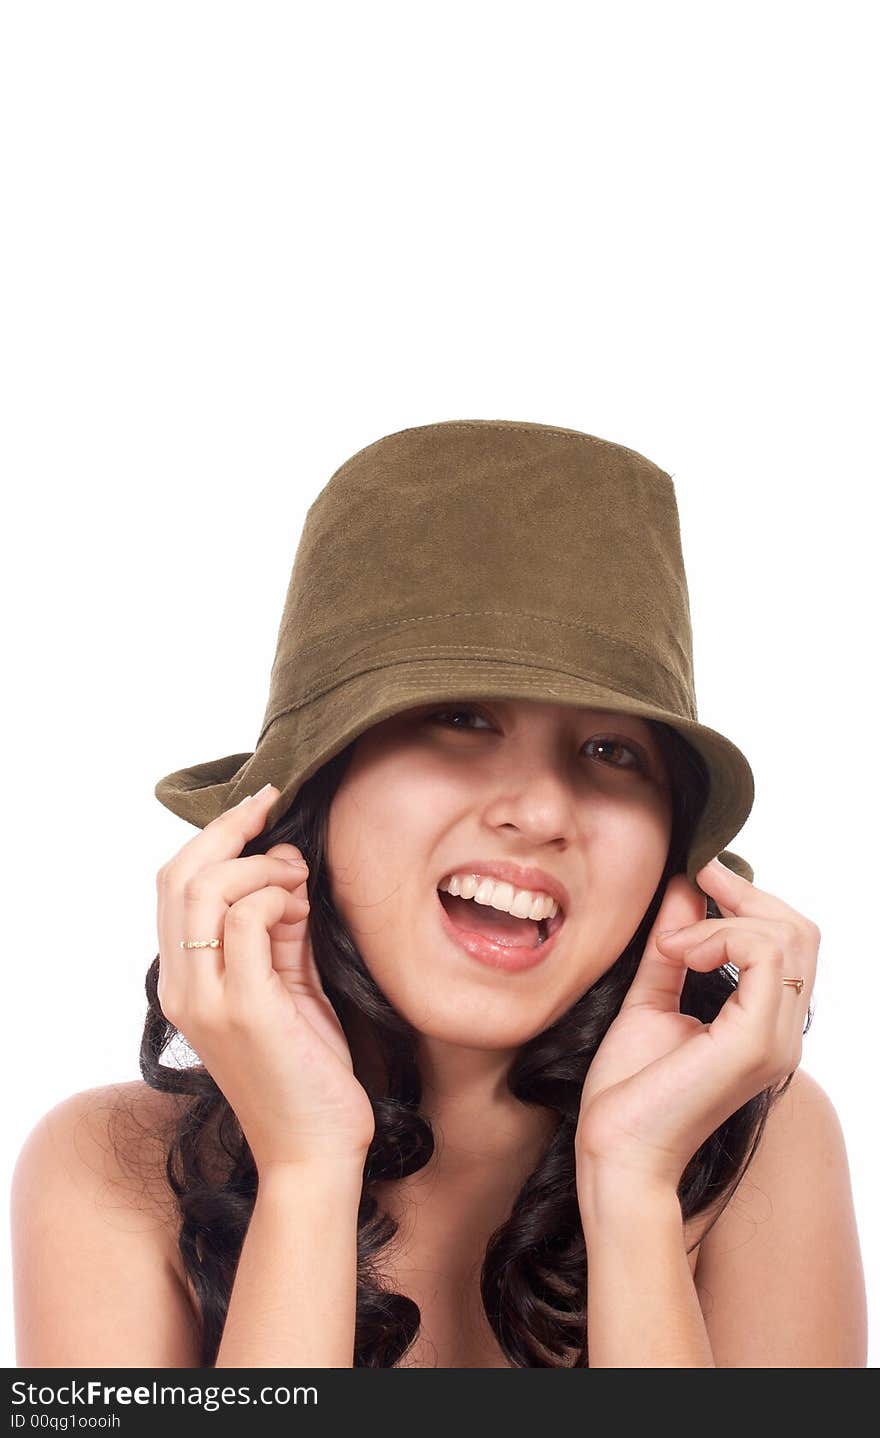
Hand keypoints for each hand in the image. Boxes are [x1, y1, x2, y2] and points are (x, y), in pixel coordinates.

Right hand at [156, 784, 375, 1173]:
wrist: (315, 1151)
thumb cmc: (306, 1071)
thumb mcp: (290, 987)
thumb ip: (280, 932)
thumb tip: (287, 870)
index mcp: (184, 982)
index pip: (174, 886)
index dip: (214, 836)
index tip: (260, 807)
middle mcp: (182, 988)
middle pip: (178, 877)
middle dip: (228, 830)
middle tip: (273, 809)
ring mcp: (208, 1000)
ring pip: (205, 890)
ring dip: (260, 865)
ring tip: (299, 879)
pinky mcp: (245, 1009)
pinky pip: (246, 922)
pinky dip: (275, 898)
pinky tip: (301, 908)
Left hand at [574, 857, 818, 1189]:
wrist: (615, 1153)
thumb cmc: (629, 1091)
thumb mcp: (651, 998)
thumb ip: (673, 947)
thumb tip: (685, 886)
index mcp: (765, 1026)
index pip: (790, 942)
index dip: (749, 897)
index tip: (699, 871)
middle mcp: (783, 1033)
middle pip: (800, 931)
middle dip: (746, 894)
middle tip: (696, 878)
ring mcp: (776, 1040)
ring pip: (788, 937)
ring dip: (724, 919)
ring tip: (676, 943)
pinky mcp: (756, 1043)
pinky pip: (765, 957)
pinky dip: (719, 936)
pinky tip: (679, 953)